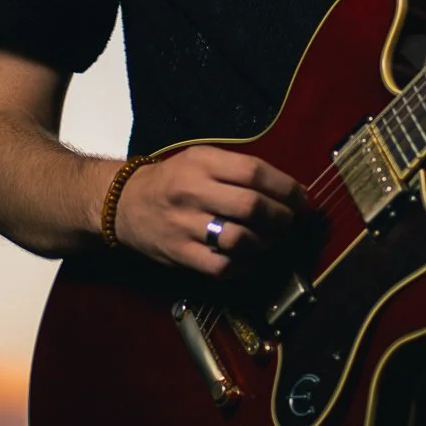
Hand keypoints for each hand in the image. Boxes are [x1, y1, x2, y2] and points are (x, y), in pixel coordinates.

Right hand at [114, 144, 307, 275]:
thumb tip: (288, 190)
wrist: (124, 204)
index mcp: (201, 162)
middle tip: (289, 221)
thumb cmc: (173, 179)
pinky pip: (223, 266)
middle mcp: (193, 192)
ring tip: (273, 240)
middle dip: (281, 217)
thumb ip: (238, 169)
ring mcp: (185, 226)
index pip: (254, 172)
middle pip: (251, 206)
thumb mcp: (200, 158)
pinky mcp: (180, 255)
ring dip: (267, 243)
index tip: (301, 198)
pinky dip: (246, 266)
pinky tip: (252, 259)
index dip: (285, 187)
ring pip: (240, 239)